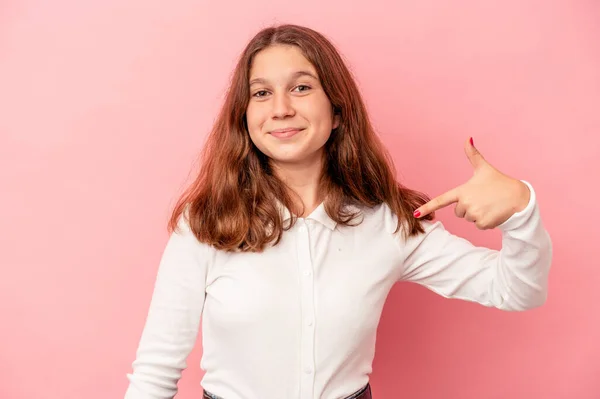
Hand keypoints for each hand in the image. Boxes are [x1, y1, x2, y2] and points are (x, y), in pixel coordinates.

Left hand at [413, 138, 530, 229]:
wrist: (519, 197)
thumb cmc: (499, 182)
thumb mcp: (484, 168)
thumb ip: (473, 155)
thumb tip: (468, 138)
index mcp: (463, 191)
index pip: (441, 200)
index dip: (427, 207)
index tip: (415, 214)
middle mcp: (466, 203)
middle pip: (458, 212)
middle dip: (469, 207)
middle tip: (483, 199)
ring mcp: (474, 214)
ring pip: (468, 219)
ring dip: (478, 214)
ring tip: (490, 205)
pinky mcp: (483, 223)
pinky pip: (478, 226)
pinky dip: (486, 221)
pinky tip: (494, 213)